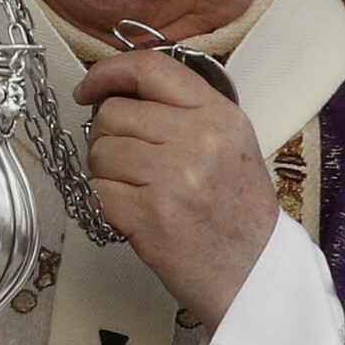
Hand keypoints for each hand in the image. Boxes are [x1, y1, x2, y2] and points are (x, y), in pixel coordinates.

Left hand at [75, 48, 279, 330]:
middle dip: (105, 136)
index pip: (150, 68)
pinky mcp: (152, 216)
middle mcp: (200, 139)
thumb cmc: (238, 214)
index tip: (90, 88)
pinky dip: (106, 204)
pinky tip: (133, 214)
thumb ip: (184, 112)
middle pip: (114, 113)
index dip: (108, 73)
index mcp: (221, 115)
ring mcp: (176, 177)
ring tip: (135, 191)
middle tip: (123, 161)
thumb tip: (119, 93)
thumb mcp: (232, 146)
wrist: (254, 276)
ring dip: (105, 172)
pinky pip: (98, 191)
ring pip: (100, 152)